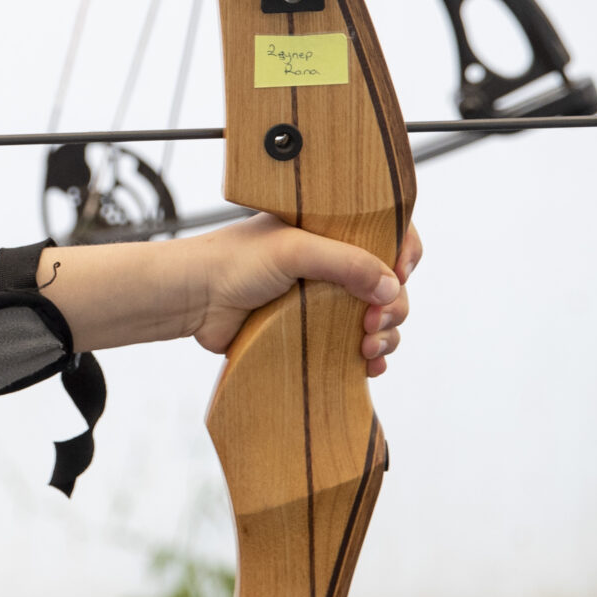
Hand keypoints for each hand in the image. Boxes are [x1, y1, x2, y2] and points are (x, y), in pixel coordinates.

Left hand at [192, 215, 417, 376]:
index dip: (403, 254)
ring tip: (368, 345)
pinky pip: (356, 347)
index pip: (388, 235)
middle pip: (389, 284)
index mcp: (331, 232)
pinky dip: (371, 357)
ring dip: (386, 334)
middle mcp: (332, 264)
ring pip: (378, 318)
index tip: (400, 273)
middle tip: (374, 320)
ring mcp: (324, 300)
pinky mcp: (313, 332)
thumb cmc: (232, 262)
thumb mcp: (293, 249)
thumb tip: (392, 287)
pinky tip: (369, 365)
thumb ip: (345, 262)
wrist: (192, 299)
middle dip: (395, 305)